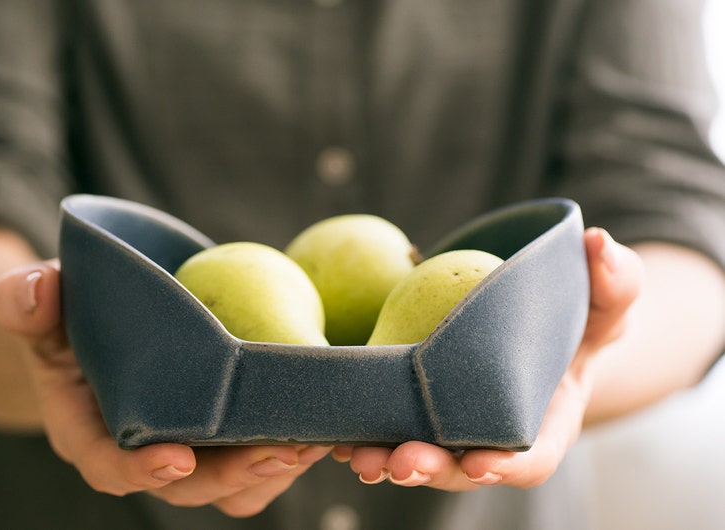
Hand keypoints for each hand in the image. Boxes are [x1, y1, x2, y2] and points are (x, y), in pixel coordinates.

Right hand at [0, 260, 330, 516]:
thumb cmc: (68, 316)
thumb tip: (36, 289)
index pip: (111, 466)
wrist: (104, 328)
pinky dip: (290, 448)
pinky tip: (322, 420)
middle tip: (280, 449)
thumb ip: (27, 299)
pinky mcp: (224, 436)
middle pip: (190, 484)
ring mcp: (190, 448)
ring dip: (275, 469)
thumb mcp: (40, 304)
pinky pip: (259, 459)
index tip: (176, 458)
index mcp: (91, 433)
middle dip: (235, 474)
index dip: (141, 471)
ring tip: (314, 440)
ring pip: (235, 486)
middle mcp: (144, 453)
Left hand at [333, 227, 643, 489]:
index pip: (527, 457)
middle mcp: (490, 435)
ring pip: (414, 452)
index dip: (505, 466)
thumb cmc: (576, 318)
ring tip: (352, 450)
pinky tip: (331, 424)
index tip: (479, 464)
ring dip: (381, 456)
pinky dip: (360, 428)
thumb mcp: (604, 300)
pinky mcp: (416, 407)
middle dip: (427, 467)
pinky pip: (386, 424)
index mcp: (541, 424)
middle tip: (397, 461)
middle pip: (458, 465)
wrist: (533, 324)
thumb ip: (614, 282)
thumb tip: (598, 247)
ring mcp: (449, 426)